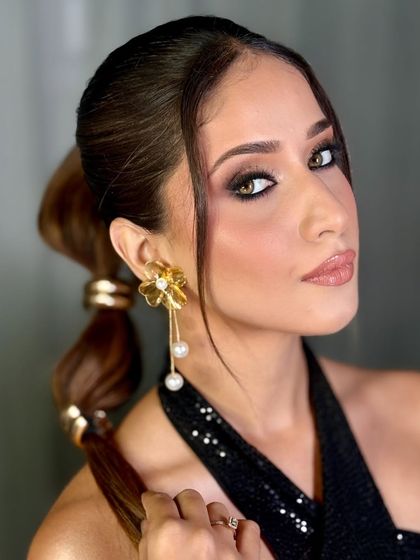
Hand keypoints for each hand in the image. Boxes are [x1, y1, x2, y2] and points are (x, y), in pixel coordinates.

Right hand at [138, 489, 260, 558]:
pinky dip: (239, 531)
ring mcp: (226, 546)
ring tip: (203, 533)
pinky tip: (230, 540)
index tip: (151, 503)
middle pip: (190, 497)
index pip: (158, 501)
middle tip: (176, 519)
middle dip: (181, 506)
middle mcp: (198, 534)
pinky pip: (248, 528)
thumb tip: (150, 527)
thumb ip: (148, 546)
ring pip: (218, 510)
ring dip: (209, 518)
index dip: (152, 502)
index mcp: (168, 536)